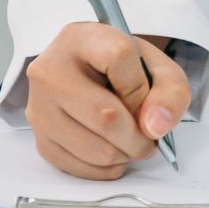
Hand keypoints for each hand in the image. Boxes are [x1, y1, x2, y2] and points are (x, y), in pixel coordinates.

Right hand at [26, 23, 190, 179]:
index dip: (142, 86)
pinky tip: (113, 152)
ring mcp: (38, 106)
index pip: (118, 57)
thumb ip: (170, 91)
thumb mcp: (157, 67)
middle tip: (149, 138)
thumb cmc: (124, 70)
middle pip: (105, 115)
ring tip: (131, 143)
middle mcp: (50, 70)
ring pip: (92, 148)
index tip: (146, 97)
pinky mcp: (38, 137)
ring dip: (124, 155)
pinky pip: (77, 166)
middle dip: (139, 137)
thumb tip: (154, 127)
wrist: (89, 76)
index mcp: (81, 38)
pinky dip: (105, 168)